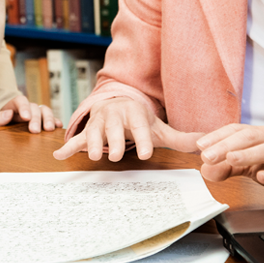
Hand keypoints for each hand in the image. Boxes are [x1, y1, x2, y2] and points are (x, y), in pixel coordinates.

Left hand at [0, 94, 61, 132]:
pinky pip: (52, 119)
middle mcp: (26, 108)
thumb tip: (8, 113)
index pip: (20, 101)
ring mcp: (36, 114)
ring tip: (49, 129)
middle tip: (35, 131)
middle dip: (36, 118)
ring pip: (45, 110)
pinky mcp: (43, 122)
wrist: (1, 138)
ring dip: (48, 119)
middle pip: (34, 107)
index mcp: (13, 106)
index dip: (24, 107)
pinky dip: (56, 121)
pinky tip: (59, 127)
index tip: (26, 117)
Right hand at [52, 96, 202, 161]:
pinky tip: (59, 155)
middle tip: (115, 157)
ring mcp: (100, 122)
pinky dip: (68, 146)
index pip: (141, 127)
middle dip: (115, 142)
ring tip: (94, 156)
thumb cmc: (141, 122)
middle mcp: (116, 115)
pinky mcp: (87, 131)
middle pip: (115, 129)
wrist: (120, 105)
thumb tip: (205, 144)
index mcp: (136, 114)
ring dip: (93, 144)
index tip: (147, 154)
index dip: (143, 139)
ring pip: (95, 132)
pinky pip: (76, 138)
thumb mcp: (159, 129)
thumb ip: (181, 139)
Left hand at [197, 124, 263, 191]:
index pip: (237, 130)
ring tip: (231, 159)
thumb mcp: (250, 167)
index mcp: (261, 136)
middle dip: (227, 145)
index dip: (218, 136)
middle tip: (208, 156)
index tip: (200, 145)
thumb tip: (206, 169)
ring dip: (249, 154)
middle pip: (250, 136)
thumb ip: (228, 168)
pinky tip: (262, 177)